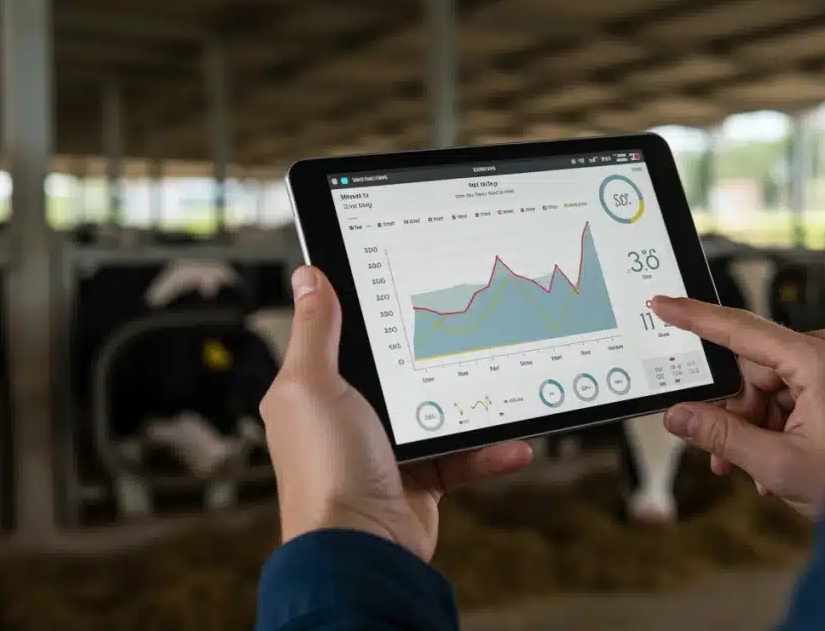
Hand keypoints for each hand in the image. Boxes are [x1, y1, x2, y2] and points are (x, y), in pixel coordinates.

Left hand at [260, 266, 532, 560]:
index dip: (376, 310)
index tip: (413, 278)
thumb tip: (308, 276)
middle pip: (403, 370)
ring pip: (441, 410)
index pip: (349, 337)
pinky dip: (492, 451)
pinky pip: (465, 455)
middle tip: (476, 321)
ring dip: (475, 402)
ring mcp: (390, 448)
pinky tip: (516, 443)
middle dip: (438, 351)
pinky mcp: (424, 477)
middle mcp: (352, 416)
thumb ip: (316, 331)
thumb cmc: (326, 468)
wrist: (360, 548)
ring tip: (507, 380)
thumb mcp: (312, 386)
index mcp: (319, 390)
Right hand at [651, 296, 824, 519]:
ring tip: (760, 470)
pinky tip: (780, 457)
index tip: (663, 304)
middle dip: (737, 412)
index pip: (742, 330)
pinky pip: (792, 389)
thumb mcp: (777, 464)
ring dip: (757, 424)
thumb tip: (679, 415)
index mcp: (820, 361)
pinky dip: (779, 421)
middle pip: (754, 367)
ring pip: (770, 382)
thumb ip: (721, 435)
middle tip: (725, 456)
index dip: (696, 318)